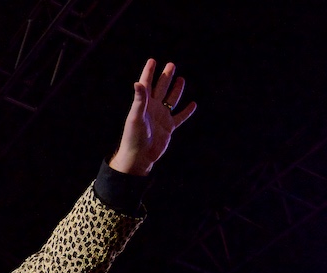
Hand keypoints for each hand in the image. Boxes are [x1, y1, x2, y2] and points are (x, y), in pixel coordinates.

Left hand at [109, 59, 196, 175]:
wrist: (139, 157)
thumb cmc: (134, 137)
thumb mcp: (135, 117)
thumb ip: (139, 100)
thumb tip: (138, 82)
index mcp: (143, 104)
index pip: (146, 84)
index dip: (149, 72)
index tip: (152, 60)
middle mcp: (153, 109)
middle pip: (161, 88)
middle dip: (165, 77)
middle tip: (171, 65)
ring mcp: (161, 118)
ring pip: (171, 100)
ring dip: (176, 90)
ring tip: (181, 79)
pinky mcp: (168, 128)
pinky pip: (179, 117)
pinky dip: (186, 111)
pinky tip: (193, 104)